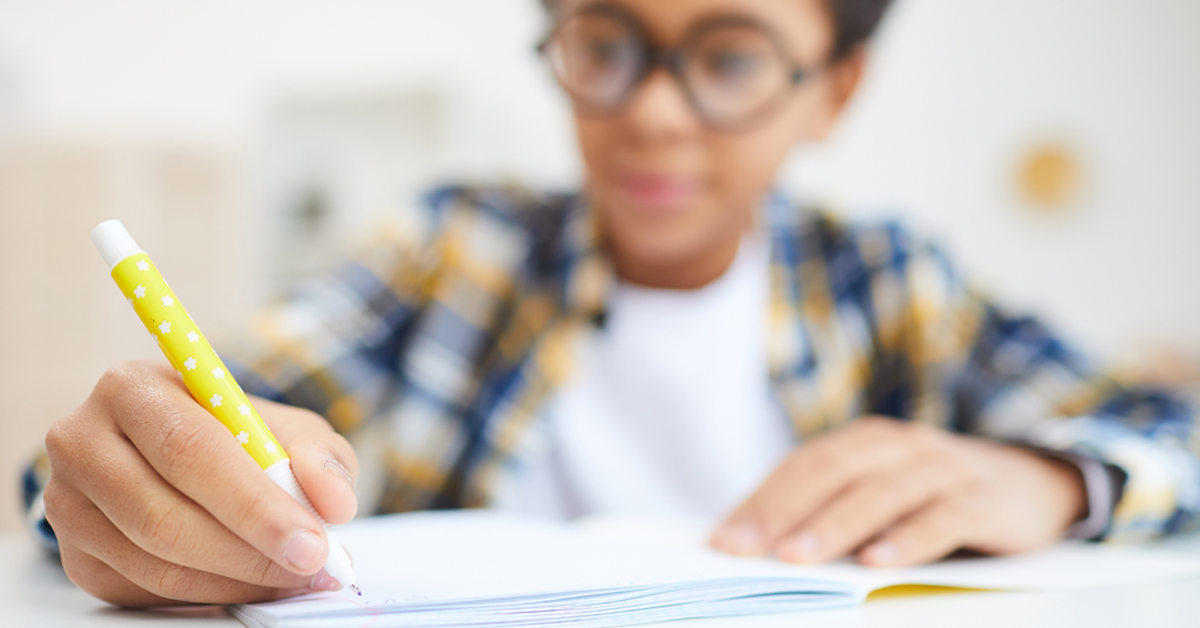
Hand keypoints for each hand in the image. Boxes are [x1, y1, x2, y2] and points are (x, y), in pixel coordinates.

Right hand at [43, 361, 358, 606]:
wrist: (185, 456)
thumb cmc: (237, 434)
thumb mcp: (287, 428)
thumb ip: (320, 456)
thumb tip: (334, 504)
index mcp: (131, 389)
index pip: (190, 450)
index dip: (254, 503)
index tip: (312, 538)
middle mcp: (83, 442)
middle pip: (164, 515)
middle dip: (250, 550)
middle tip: (311, 564)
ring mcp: (69, 504)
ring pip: (155, 561)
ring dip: (235, 578)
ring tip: (293, 575)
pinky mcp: (77, 556)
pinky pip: (146, 589)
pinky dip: (211, 593)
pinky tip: (253, 582)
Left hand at [710, 417, 1086, 566]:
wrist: (1034, 483)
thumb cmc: (936, 496)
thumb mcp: (883, 492)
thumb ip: (834, 508)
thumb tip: (761, 547)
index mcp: (865, 441)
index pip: (801, 466)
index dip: (760, 501)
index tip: (722, 539)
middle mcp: (899, 446)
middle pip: (831, 473)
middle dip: (782, 512)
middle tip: (744, 549)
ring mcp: (942, 468)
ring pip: (880, 493)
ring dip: (834, 526)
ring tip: (796, 557)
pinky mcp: (982, 500)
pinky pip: (941, 518)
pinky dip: (907, 539)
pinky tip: (877, 562)